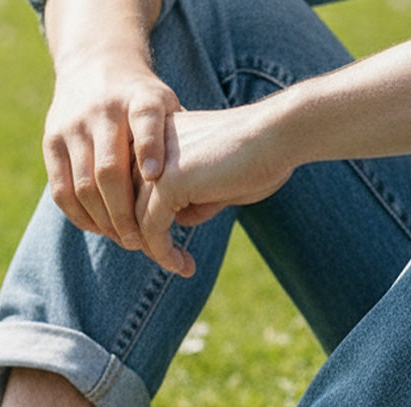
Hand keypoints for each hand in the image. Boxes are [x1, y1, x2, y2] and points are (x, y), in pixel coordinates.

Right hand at [43, 55, 179, 249]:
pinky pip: (62, 190)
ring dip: (103, 220)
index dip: (149, 148)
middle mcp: (103, 109)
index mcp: (139, 97)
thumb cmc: (143, 104)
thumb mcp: (167, 109)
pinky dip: (80, 215)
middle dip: (124, 212)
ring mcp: (72, 125)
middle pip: (108, 169)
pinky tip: (99, 228)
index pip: (144, 120)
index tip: (155, 177)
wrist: (94, 65)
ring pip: (83, 186)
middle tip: (139, 242)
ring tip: (122, 239)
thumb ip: (178, 146)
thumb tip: (201, 200)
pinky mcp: (51, 141)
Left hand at [136, 104, 294, 273]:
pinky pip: (153, 230)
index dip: (144, 222)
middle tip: (175, 262)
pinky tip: (182, 266)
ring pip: (137, 222)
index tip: (167, 246)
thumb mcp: (209, 183)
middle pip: (130, 206)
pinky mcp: (165, 183)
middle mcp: (146, 146)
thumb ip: (185, 200)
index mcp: (154, 136)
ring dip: (157, 252)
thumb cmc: (254, 156)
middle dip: (148, 241)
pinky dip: (165, 253)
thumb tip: (167, 228)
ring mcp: (153, 163)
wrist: (281, 134)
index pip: (133, 188)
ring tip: (182, 268)